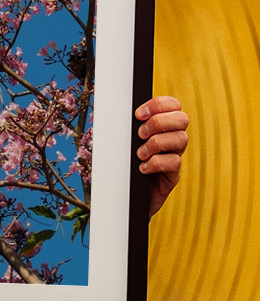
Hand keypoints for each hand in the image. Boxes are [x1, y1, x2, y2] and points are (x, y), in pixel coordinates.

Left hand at [135, 95, 188, 216]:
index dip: (159, 104)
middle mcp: (172, 139)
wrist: (124, 196)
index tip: (138, 114)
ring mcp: (174, 156)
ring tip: (140, 154)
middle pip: (182, 119)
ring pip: (181, 139)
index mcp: (162, 126)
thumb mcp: (124, 142)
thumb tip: (118, 113)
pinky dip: (156, 163)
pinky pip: (174, 162)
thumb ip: (127, 127)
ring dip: (156, 143)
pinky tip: (142, 168)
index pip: (173, 105)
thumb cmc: (123, 165)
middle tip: (140, 134)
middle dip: (159, 122)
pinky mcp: (173, 175)